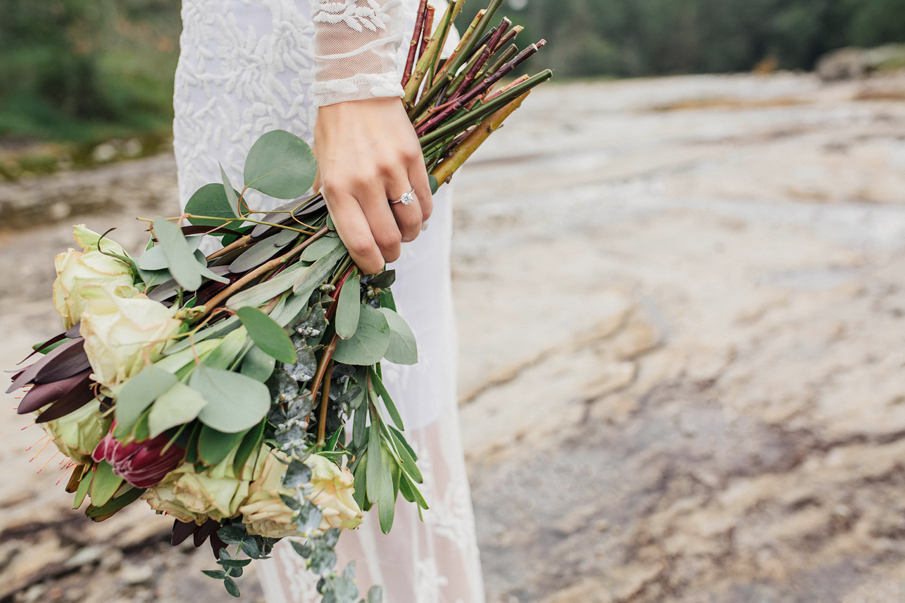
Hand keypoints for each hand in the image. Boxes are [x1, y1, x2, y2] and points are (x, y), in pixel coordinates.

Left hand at [313, 97, 432, 273]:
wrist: (355, 88)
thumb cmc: (334, 131)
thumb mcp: (320, 167)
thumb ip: (328, 200)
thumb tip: (342, 233)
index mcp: (336, 188)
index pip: (359, 242)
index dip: (370, 264)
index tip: (374, 267)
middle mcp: (364, 181)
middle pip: (389, 238)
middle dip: (392, 254)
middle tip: (391, 251)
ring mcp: (391, 169)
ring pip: (412, 223)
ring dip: (410, 234)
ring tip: (404, 230)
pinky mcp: (412, 158)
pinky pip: (425, 200)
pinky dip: (423, 214)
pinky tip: (414, 211)